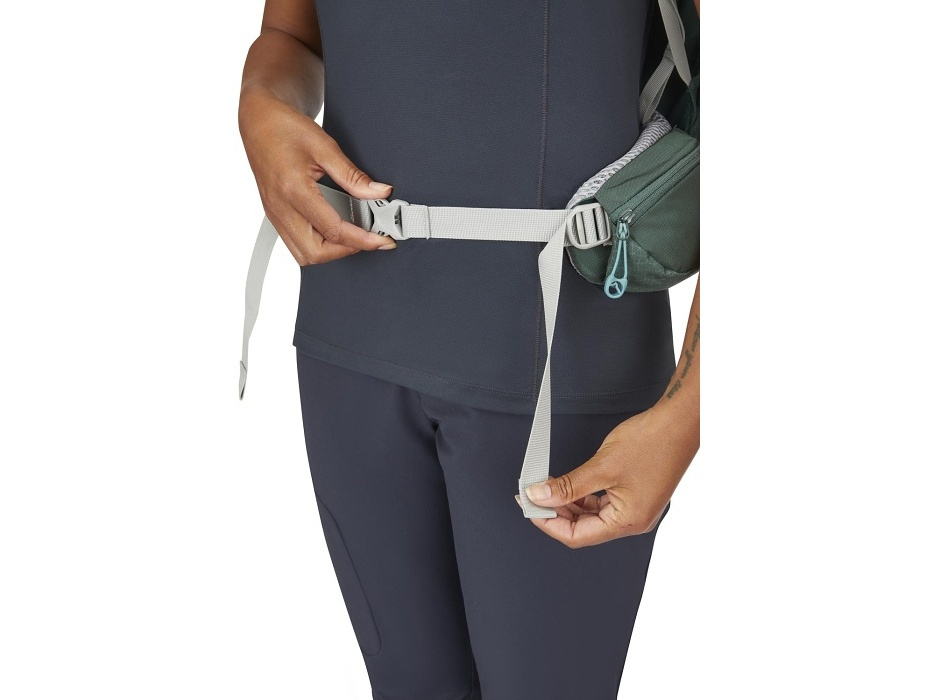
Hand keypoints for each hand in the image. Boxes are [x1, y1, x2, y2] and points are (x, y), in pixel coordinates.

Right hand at [238, 90, 398, 264]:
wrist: (258, 121)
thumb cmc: (285, 128)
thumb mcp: (325, 146)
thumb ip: (353, 175)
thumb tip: (378, 193)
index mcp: (293, 190)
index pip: (333, 230)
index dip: (363, 240)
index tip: (382, 240)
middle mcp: (280, 208)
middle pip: (315, 253)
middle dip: (345, 251)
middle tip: (368, 239)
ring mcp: (275, 214)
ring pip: (303, 254)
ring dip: (330, 251)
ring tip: (351, 236)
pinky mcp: (274, 214)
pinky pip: (294, 242)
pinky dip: (317, 244)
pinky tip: (332, 229)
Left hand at [515, 402, 697, 546]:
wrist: (680, 423)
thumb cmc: (652, 442)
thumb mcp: (601, 466)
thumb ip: (568, 486)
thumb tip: (539, 497)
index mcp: (628, 521)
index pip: (577, 536)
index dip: (548, 524)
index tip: (529, 507)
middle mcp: (633, 520)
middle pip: (584, 528)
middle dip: (556, 513)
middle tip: (533, 495)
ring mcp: (636, 508)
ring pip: (592, 515)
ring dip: (568, 503)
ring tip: (548, 487)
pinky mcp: (636, 494)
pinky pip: (603, 503)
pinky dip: (583, 495)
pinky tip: (569, 483)